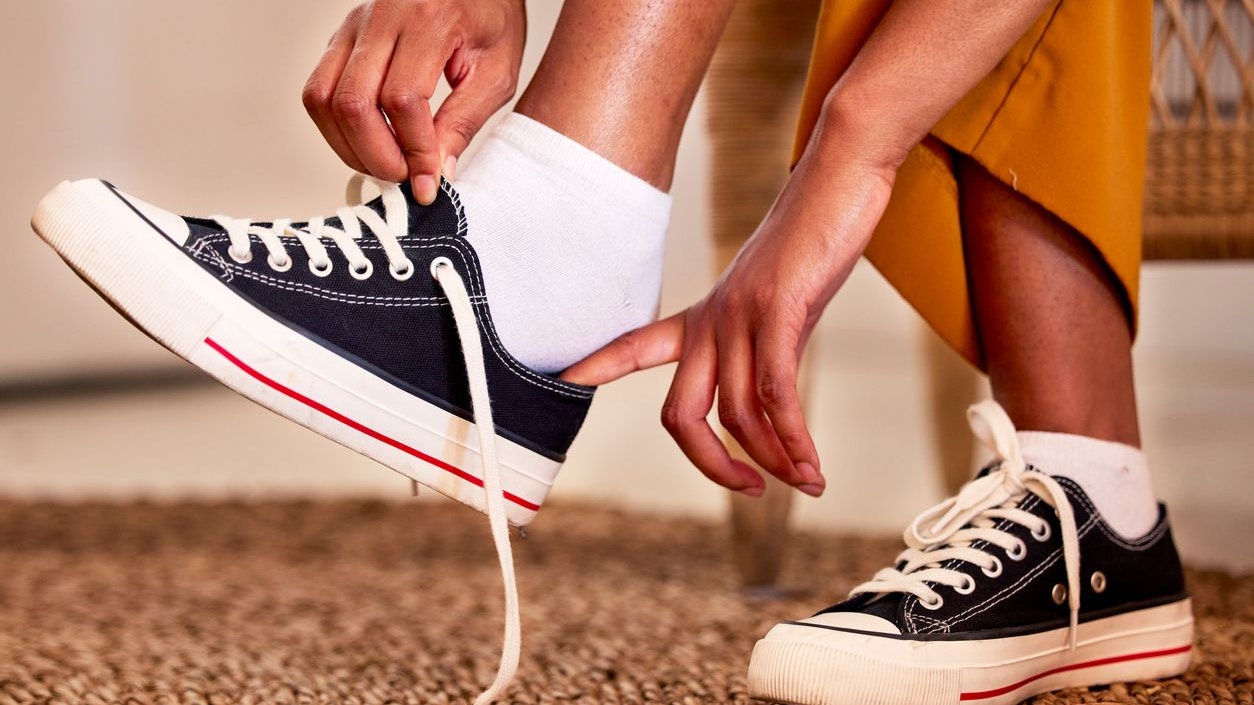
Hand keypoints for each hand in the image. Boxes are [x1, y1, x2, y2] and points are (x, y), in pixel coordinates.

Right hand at [302, 0, 525, 204]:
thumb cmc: (490, 19)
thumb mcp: (496, 73)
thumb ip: (464, 122)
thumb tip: (437, 172)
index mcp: (428, 21)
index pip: (402, 100)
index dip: (412, 150)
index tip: (428, 182)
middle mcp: (381, 17)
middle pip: (353, 102)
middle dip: (377, 155)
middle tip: (405, 178)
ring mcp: (354, 25)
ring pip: (323, 98)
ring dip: (348, 146)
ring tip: (386, 165)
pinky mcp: (341, 37)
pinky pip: (319, 89)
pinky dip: (337, 127)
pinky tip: (370, 142)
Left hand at [562, 148, 896, 496]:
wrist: (837, 179)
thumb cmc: (810, 244)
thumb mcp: (776, 304)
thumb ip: (762, 351)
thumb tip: (770, 405)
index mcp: (703, 317)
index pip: (635, 345)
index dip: (595, 365)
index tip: (562, 380)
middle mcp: (712, 319)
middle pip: (680, 414)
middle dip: (711, 464)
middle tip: (750, 489)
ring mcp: (741, 314)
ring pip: (736, 414)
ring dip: (774, 460)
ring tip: (806, 480)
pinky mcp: (779, 309)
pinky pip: (775, 393)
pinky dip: (793, 439)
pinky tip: (812, 465)